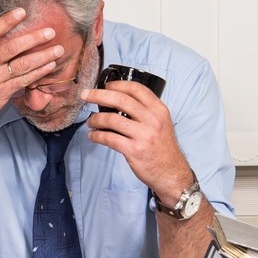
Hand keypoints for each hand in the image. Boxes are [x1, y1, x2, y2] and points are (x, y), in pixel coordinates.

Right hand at [0, 8, 63, 129]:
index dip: (6, 21)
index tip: (21, 11)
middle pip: (11, 48)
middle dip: (33, 39)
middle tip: (50, 32)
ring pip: (22, 65)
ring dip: (42, 57)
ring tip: (58, 49)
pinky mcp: (4, 92)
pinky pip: (24, 80)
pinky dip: (39, 72)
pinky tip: (50, 65)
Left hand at [82, 81, 192, 202]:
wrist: (172, 173)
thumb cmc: (163, 148)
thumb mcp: (162, 123)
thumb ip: (145, 111)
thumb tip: (118, 100)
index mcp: (159, 110)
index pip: (136, 89)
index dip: (117, 84)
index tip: (105, 86)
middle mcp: (152, 120)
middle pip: (121, 99)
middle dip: (98, 95)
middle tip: (86, 95)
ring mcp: (143, 135)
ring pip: (111, 119)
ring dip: (95, 119)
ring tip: (90, 121)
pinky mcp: (134, 150)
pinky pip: (109, 138)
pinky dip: (97, 135)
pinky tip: (93, 135)